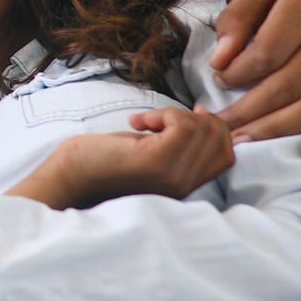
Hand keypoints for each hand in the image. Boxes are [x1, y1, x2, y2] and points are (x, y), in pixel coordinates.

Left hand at [41, 108, 233, 208]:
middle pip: (219, 137)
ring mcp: (173, 177)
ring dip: (173, 114)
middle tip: (158, 122)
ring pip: (202, 128)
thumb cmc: (109, 158)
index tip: (179, 121)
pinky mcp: (155, 162)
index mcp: (188, 185)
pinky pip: (181, 125)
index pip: (229, 154)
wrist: (72, 175)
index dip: (212, 128)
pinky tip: (137, 123)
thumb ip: (184, 141)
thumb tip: (206, 114)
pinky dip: (161, 114)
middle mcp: (186, 186)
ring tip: (146, 124)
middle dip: (192, 117)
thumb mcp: (156, 149)